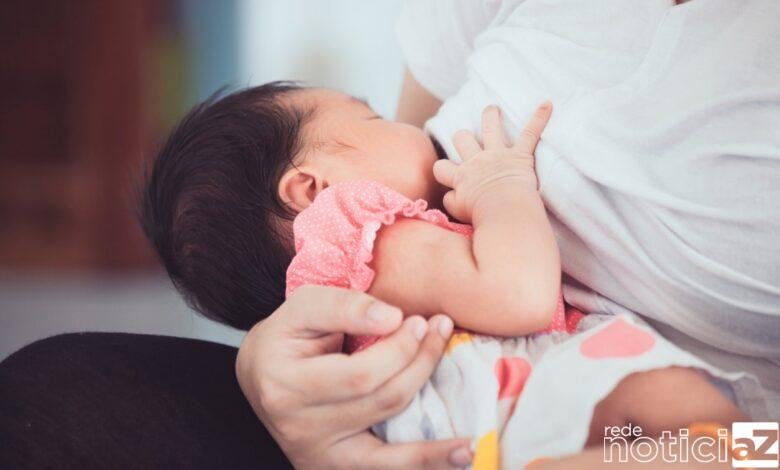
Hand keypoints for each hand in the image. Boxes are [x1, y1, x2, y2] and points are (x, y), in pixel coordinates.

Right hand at [235, 285, 471, 468]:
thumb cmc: (286, 336)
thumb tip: (394, 319)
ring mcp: (319, 456)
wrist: (260, 375)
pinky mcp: (336, 467)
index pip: (358, 375)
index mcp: (287, 386)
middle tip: (439, 330)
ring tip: (470, 394)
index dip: (398, 349)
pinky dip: (427, 462)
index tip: (417, 321)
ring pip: (390, 443)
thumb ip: (346, 306)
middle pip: (380, 402)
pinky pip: (386, 469)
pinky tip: (463, 453)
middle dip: (419, 363)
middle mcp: (301, 429)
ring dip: (434, 415)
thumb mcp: (304, 307)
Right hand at [432, 102, 551, 222]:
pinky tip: (547, 105)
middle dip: (462, 137)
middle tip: (465, 137)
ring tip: (492, 110)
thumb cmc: (483, 217)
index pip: (441, 167)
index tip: (447, 174)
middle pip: (462, 139)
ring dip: (490, 117)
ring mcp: (498, 155)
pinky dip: (539, 118)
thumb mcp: (458, 211)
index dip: (443, 170)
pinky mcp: (520, 156)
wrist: (505, 212)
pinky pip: (530, 133)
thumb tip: (450, 195)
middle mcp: (476, 161)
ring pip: (490, 127)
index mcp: (461, 177)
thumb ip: (451, 200)